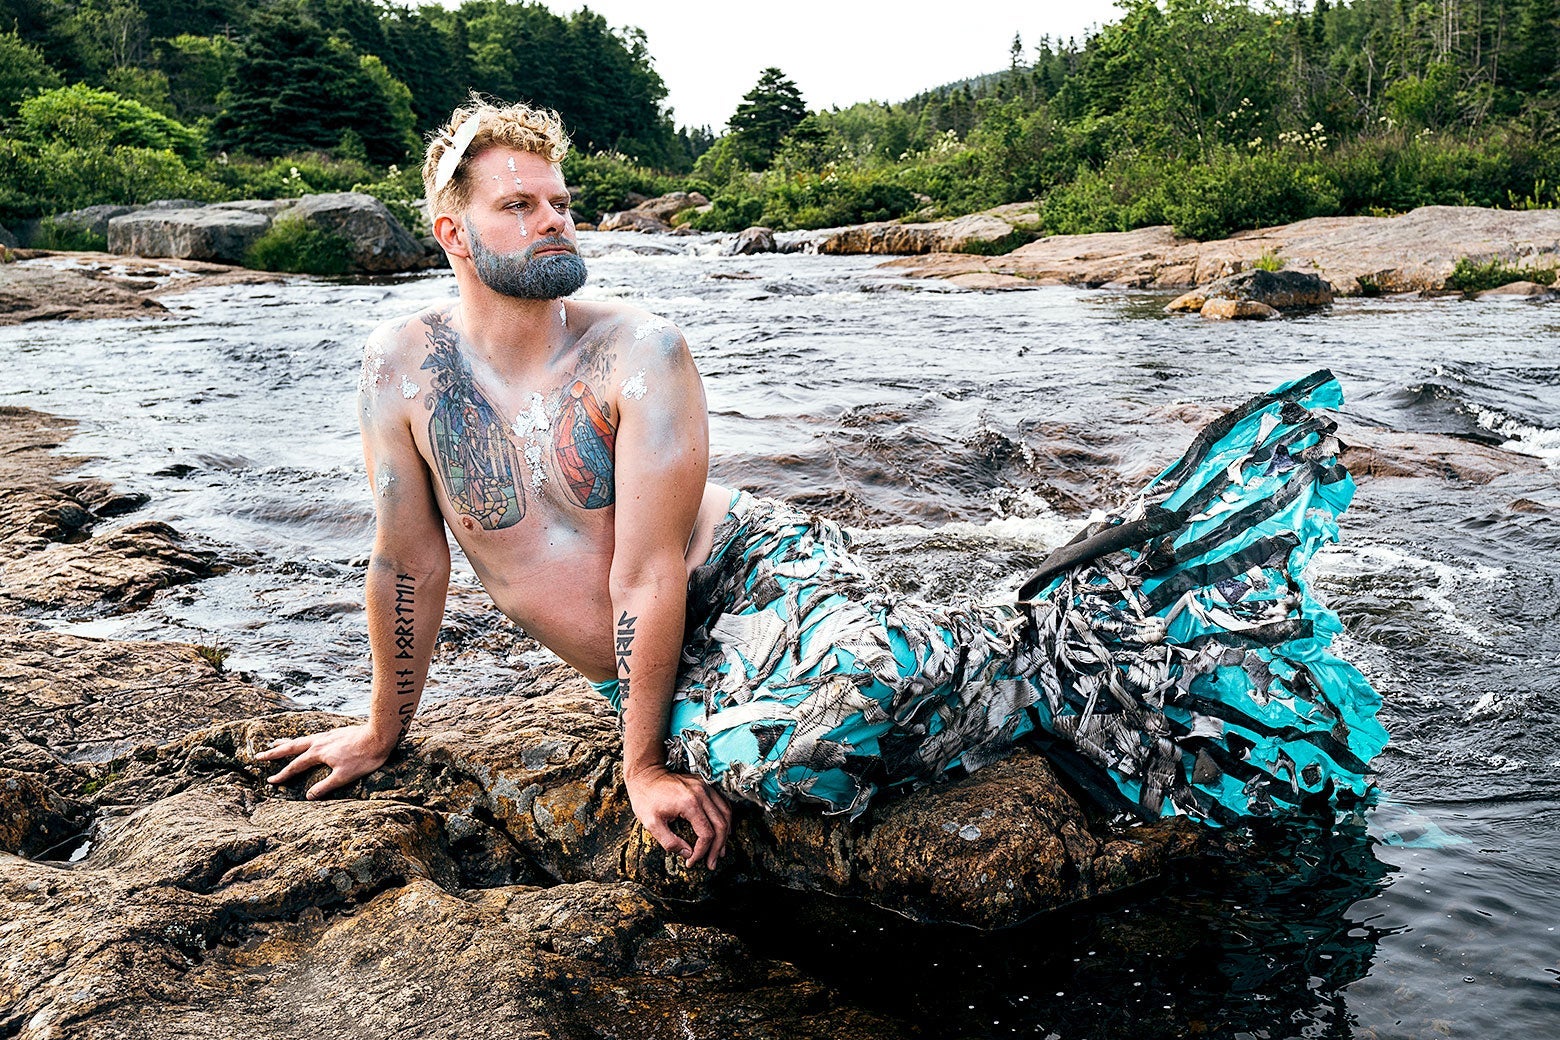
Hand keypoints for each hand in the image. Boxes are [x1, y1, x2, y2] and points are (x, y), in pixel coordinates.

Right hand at [253, 723, 395, 799]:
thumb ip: (325, 787)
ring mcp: (327, 735)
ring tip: (275, 742)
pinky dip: (304, 739)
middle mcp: (319, 742)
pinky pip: (313, 736)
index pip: (295, 766)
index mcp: (318, 753)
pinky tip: (307, 740)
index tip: (270, 781)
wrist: (380, 735)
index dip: (282, 775)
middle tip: (259, 755)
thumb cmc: (364, 757)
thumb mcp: (344, 776)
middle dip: (275, 753)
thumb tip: (308, 797)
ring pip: (302, 739)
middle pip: (292, 747)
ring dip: (287, 742)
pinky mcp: (336, 732)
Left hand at [625, 765, 731, 869]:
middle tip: (712, 863)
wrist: (645, 774)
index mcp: (689, 804)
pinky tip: (722, 829)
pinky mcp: (704, 784)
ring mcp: (705, 787)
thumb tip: (688, 854)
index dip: (701, 852)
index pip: (706, 834)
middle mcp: (702, 793)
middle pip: (721, 825)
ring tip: (720, 851)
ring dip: (725, 834)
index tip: (692, 862)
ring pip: (726, 813)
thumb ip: (670, 842)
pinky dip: (725, 818)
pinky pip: (722, 802)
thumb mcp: (651, 824)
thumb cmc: (645, 798)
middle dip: (718, 848)